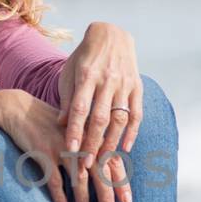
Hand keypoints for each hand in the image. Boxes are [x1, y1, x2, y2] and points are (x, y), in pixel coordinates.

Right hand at [0, 89, 130, 201]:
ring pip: (79, 178)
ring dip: (83, 199)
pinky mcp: (44, 152)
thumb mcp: (71, 130)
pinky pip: (55, 179)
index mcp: (89, 136)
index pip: (112, 161)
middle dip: (107, 195)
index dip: (120, 182)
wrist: (18, 108)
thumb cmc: (46, 122)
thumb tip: (103, 168)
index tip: (127, 201)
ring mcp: (62, 147)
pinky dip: (60, 196)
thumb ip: (87, 146)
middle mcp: (80, 141)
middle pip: (99, 171)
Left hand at [55, 22, 140, 201]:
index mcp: (87, 76)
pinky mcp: (137, 87)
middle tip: (85, 166)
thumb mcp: (70, 73)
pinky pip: (137, 114)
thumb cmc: (84, 58)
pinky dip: (132, 133)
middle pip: (100, 118)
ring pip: (119, 119)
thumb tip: (63, 125)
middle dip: (92, 144)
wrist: (111, 35)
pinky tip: (125, 148)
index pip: (80, 109)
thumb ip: (68, 99)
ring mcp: (125, 84)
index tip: (70, 152)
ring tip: (103, 162)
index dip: (75, 132)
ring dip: (111, 143)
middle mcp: (108, 80)